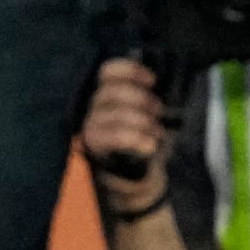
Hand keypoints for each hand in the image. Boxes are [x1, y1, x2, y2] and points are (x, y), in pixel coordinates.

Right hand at [78, 56, 168, 203]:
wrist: (137, 177)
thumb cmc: (143, 139)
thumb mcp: (147, 112)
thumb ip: (147, 95)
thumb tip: (159, 82)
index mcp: (104, 94)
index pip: (107, 72)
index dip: (131, 72)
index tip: (152, 81)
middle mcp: (91, 107)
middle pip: (112, 92)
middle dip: (141, 100)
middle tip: (158, 112)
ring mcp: (90, 127)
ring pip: (115, 114)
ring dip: (143, 122)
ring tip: (157, 132)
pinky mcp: (93, 147)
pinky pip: (115, 136)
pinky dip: (136, 139)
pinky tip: (150, 145)